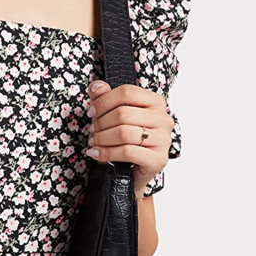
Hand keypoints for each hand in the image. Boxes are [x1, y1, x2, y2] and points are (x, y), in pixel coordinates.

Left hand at [84, 80, 173, 196]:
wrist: (132, 169)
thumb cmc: (123, 139)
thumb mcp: (112, 114)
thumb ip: (104, 97)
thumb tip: (96, 86)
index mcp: (155, 102)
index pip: (126, 92)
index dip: (104, 101)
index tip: (91, 112)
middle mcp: (163, 119)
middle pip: (123, 113)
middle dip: (100, 123)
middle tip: (91, 132)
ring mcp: (164, 139)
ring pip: (123, 133)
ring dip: (101, 138)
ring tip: (93, 142)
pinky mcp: (158, 159)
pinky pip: (127, 152)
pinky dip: (106, 153)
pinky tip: (96, 154)